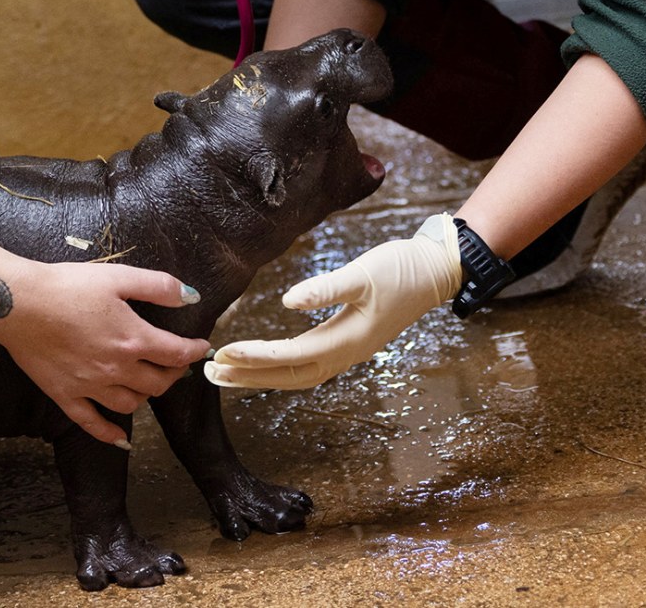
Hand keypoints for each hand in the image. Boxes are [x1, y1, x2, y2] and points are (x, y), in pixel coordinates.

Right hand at [0, 261, 211, 448]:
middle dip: (173, 374)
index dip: (193, 350)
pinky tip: (120, 438)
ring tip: (147, 385)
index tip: (199, 347)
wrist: (18, 303)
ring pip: (130, 405)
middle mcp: (117, 369)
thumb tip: (190, 296)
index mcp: (134, 339)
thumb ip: (158, 286)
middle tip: (174, 364)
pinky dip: (109, 433)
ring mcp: (90, 387)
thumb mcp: (118, 277)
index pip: (176, 353)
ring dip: (146, 397)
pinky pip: (91, 423)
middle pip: (157, 383)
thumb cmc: (67, 286)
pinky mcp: (65, 396)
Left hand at [204, 213, 461, 389]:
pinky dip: (279, 367)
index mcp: (347, 339)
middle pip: (288, 375)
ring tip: (225, 373)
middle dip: (248, 376)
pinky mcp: (348, 342)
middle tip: (208, 373)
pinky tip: (261, 363)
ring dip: (259, 375)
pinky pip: (306, 364)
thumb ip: (327, 289)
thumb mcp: (364, 273)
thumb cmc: (402, 269)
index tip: (223, 352)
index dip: (255, 357)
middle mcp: (345, 353)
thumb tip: (288, 301)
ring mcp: (348, 351)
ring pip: (296, 373)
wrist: (436, 270)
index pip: (290, 355)